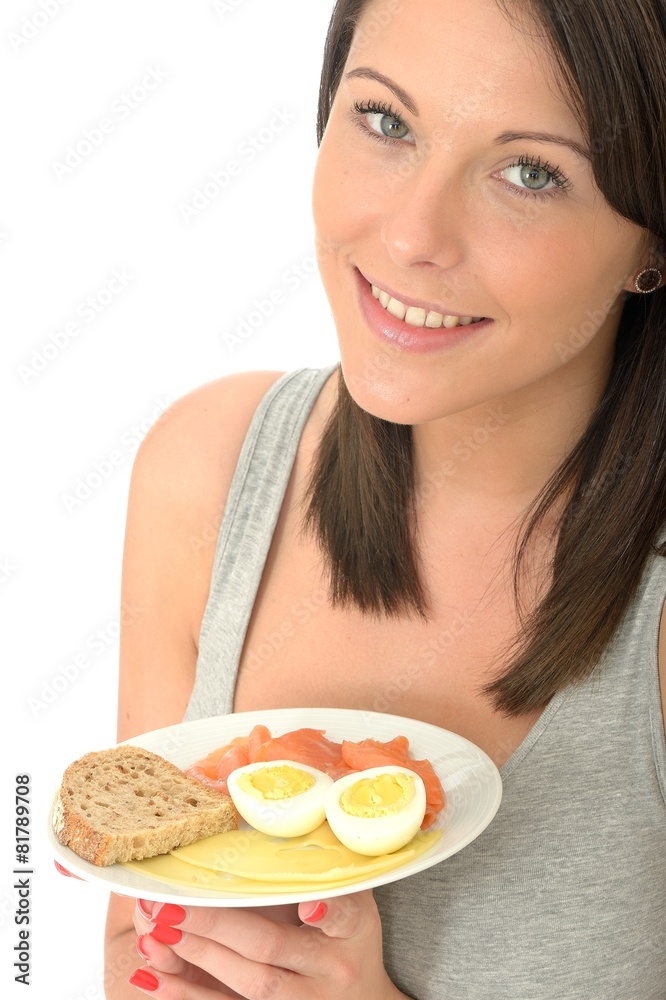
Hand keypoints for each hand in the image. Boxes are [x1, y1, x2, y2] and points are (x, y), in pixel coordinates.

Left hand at [129, 892, 405, 998]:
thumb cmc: (350, 939)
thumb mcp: (355, 901)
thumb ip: (327, 869)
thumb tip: (294, 817)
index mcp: (353, 931)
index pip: (344, 917)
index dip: (327, 911)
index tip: (308, 905)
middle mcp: (329, 969)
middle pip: (271, 946)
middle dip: (219, 924)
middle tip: (174, 903)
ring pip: (249, 983)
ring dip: (199, 954)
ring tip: (158, 928)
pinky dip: (187, 994)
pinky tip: (153, 978)